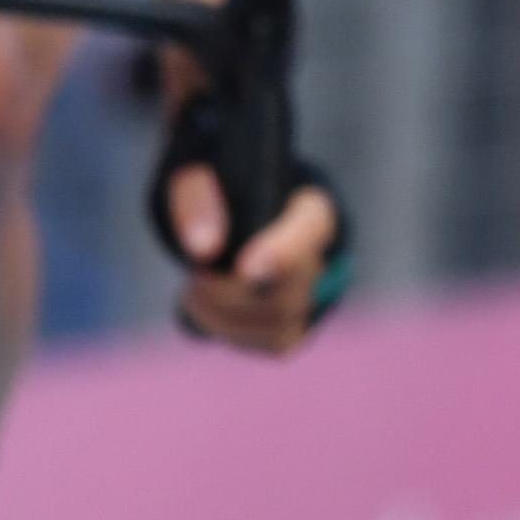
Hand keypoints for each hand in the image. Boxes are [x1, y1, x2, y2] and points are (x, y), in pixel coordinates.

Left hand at [157, 159, 335, 354]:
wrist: (228, 211)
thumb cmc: (215, 187)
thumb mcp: (196, 175)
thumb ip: (196, 200)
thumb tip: (203, 249)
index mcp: (310, 207)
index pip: (311, 228)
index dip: (284, 254)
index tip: (246, 270)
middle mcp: (326, 254)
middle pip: (291, 294)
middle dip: (231, 294)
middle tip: (195, 274)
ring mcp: (317, 294)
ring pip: (283, 326)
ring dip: (225, 317)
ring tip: (193, 288)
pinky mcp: (300, 323)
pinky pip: (274, 344)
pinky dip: (231, 332)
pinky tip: (203, 307)